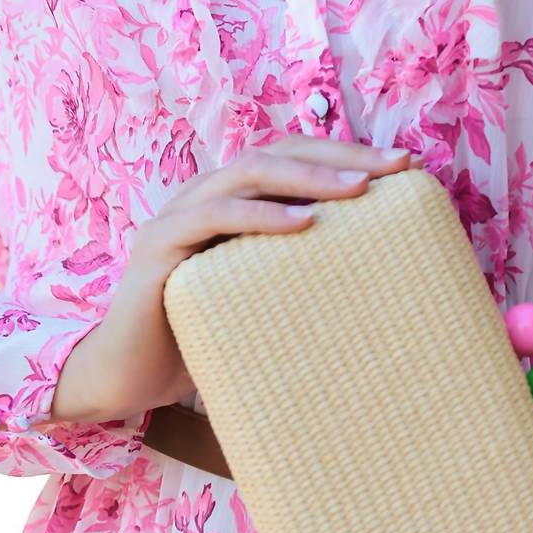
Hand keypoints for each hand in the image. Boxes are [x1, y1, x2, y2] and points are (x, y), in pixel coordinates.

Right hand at [49, 133, 417, 424]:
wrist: (127, 380)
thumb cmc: (204, 341)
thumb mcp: (264, 297)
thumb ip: (302, 274)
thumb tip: (387, 276)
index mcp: (232, 201)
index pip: (292, 156)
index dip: (346, 154)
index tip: (406, 167)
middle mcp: (204, 197)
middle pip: (277, 152)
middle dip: (341, 155)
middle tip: (396, 168)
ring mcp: (177, 217)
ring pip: (247, 173)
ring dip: (307, 176)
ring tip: (358, 189)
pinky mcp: (158, 247)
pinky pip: (212, 217)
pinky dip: (260, 215)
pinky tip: (302, 223)